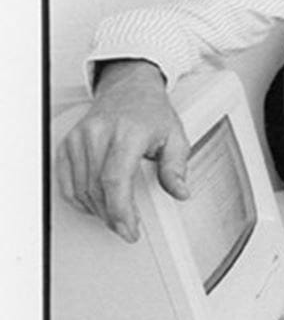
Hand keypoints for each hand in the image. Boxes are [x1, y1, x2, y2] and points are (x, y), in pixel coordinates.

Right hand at [55, 60, 188, 241]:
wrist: (130, 90)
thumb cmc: (152, 112)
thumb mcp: (175, 138)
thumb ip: (176, 168)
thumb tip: (180, 192)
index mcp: (127, 132)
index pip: (115, 179)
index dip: (120, 210)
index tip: (129, 228)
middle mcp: (99, 134)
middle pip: (96, 188)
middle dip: (111, 216)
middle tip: (127, 229)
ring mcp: (80, 138)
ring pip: (80, 187)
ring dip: (97, 210)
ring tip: (116, 218)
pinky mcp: (69, 143)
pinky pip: (66, 180)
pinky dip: (79, 199)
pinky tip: (95, 206)